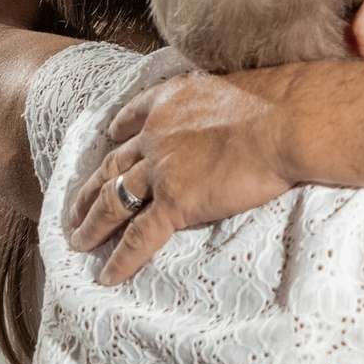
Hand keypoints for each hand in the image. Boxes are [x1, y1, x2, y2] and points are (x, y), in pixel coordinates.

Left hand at [66, 70, 298, 282]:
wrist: (287, 120)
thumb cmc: (281, 103)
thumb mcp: (242, 88)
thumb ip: (229, 102)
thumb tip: (252, 111)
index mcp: (173, 103)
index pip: (134, 117)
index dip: (118, 131)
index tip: (110, 136)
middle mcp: (158, 135)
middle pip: (113, 166)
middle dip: (91, 188)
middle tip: (76, 206)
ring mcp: (162, 170)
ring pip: (114, 201)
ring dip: (93, 224)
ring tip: (79, 241)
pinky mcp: (176, 202)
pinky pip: (139, 236)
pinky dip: (121, 258)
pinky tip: (108, 275)